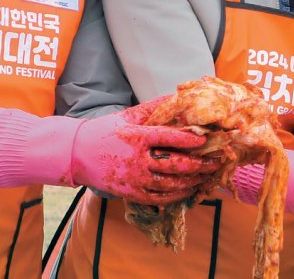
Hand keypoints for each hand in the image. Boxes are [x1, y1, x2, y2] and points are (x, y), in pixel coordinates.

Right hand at [72, 96, 222, 205]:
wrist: (76, 154)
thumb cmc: (104, 131)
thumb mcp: (127, 115)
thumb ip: (153, 107)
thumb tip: (176, 94)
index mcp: (137, 137)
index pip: (169, 138)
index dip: (191, 139)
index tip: (207, 140)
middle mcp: (137, 159)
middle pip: (176, 164)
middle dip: (200, 164)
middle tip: (217, 161)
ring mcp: (134, 178)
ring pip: (171, 184)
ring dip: (193, 181)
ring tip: (207, 176)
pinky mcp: (131, 192)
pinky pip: (160, 197)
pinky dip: (177, 195)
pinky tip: (189, 190)